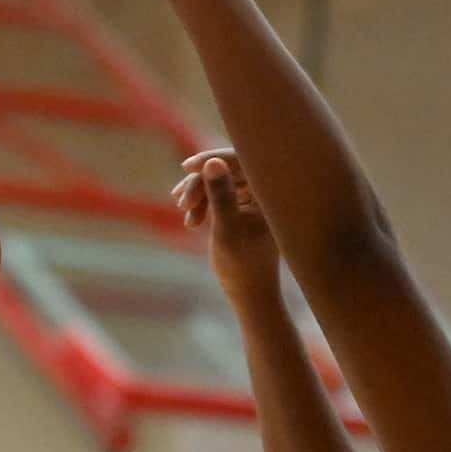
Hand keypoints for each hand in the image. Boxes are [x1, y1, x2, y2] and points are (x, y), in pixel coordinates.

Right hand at [175, 150, 280, 301]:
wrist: (249, 292)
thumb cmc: (243, 264)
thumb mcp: (227, 229)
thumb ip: (221, 195)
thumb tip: (212, 162)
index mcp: (269, 193)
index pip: (242, 160)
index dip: (213, 158)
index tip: (187, 167)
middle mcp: (263, 191)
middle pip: (226, 170)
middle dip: (200, 184)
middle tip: (181, 203)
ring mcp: (252, 199)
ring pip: (218, 182)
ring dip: (197, 196)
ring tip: (185, 214)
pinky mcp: (241, 208)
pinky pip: (216, 195)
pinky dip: (201, 205)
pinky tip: (190, 222)